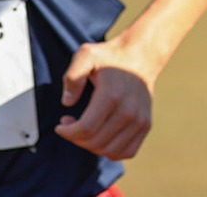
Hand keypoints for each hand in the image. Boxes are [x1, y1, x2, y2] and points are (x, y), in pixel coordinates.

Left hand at [56, 36, 156, 159]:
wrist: (141, 55)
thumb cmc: (110, 57)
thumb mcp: (86, 55)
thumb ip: (72, 76)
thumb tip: (67, 102)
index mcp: (111, 95)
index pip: (85, 130)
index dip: (67, 132)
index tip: (61, 125)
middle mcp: (128, 111)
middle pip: (95, 142)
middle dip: (76, 138)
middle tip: (70, 125)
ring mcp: (140, 119)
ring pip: (109, 151)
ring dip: (92, 146)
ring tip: (86, 131)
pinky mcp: (146, 125)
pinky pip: (127, 152)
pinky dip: (111, 151)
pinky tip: (103, 137)